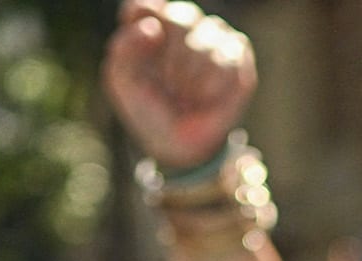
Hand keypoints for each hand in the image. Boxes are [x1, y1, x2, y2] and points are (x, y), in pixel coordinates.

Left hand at [104, 0, 257, 172]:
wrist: (179, 145)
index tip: (148, 43)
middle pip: (179, 17)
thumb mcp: (122, 82)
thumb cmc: (149, 110)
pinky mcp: (239, 55)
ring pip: (208, 35)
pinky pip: (229, 55)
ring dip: (194, 76)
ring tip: (188, 96)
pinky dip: (214, 83)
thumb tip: (153, 28)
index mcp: (151, 25)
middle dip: (173, 58)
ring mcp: (213, 37)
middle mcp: (182, 25)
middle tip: (170, 87)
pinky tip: (207, 97)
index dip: (146, 18)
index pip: (145, 5)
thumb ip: (124, 48)